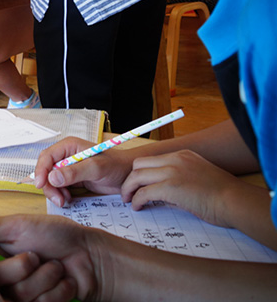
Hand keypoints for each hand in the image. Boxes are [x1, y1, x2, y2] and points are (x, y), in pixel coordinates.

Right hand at [0, 198, 98, 299]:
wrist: (90, 259)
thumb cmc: (58, 236)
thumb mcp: (20, 226)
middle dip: (21, 267)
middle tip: (37, 256)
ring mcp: (14, 291)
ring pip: (15, 294)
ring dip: (43, 279)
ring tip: (56, 267)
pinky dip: (54, 293)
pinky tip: (64, 282)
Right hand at [34, 136, 134, 206]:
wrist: (128, 176)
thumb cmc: (116, 166)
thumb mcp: (96, 168)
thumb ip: (74, 172)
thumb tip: (52, 177)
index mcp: (69, 147)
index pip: (46, 157)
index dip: (40, 170)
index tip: (41, 184)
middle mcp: (65, 156)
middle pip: (45, 170)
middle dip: (48, 185)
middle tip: (58, 199)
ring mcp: (67, 168)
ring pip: (50, 181)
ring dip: (54, 192)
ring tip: (65, 200)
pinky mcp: (71, 179)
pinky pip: (58, 187)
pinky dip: (60, 195)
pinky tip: (69, 198)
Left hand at [120, 149, 249, 226]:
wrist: (236, 201)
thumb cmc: (222, 196)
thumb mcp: (196, 179)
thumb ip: (176, 181)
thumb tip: (157, 195)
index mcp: (183, 155)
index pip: (151, 160)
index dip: (140, 173)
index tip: (136, 185)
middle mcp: (176, 159)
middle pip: (139, 165)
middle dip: (130, 180)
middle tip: (128, 194)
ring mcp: (172, 171)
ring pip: (136, 176)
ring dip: (129, 189)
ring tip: (129, 201)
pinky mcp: (171, 187)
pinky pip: (144, 192)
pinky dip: (137, 200)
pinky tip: (138, 208)